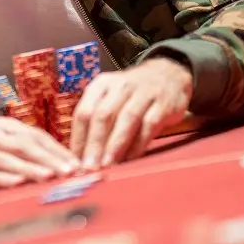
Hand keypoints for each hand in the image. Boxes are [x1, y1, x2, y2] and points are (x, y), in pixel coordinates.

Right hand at [0, 119, 78, 192]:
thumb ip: (22, 145)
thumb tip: (58, 161)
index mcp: (4, 127)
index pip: (36, 136)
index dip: (58, 150)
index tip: (77, 163)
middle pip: (26, 146)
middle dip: (50, 159)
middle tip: (70, 171)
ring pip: (10, 159)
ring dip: (32, 169)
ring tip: (50, 177)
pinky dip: (4, 178)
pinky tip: (18, 183)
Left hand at [70, 56, 191, 169]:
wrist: (168, 76)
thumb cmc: (132, 95)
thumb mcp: (110, 98)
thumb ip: (95, 121)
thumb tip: (80, 155)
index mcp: (102, 84)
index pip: (84, 112)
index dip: (78, 139)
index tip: (75, 162)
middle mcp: (121, 86)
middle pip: (103, 116)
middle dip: (94, 144)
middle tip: (89, 168)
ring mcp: (143, 93)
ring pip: (126, 119)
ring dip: (115, 145)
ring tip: (107, 166)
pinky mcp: (163, 104)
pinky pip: (148, 125)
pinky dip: (138, 144)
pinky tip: (131, 159)